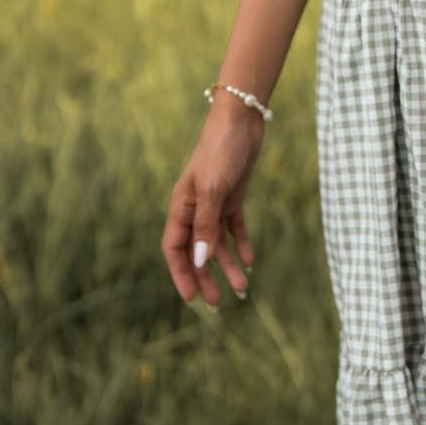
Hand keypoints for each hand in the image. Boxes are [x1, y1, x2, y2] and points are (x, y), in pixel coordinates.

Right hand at [161, 103, 260, 308]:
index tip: (192, 299)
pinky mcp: (233, 197)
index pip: (175, 249)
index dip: (182, 274)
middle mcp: (195, 209)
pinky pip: (234, 228)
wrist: (241, 120)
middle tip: (219, 304)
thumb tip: (201, 262)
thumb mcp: (213, 190)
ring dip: (228, 266)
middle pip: (197, 252)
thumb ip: (206, 226)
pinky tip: (250, 262)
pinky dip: (241, 245)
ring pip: (218, 244)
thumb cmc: (220, 151)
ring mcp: (214, 203)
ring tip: (243, 289)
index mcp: (181, 207)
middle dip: (206, 278)